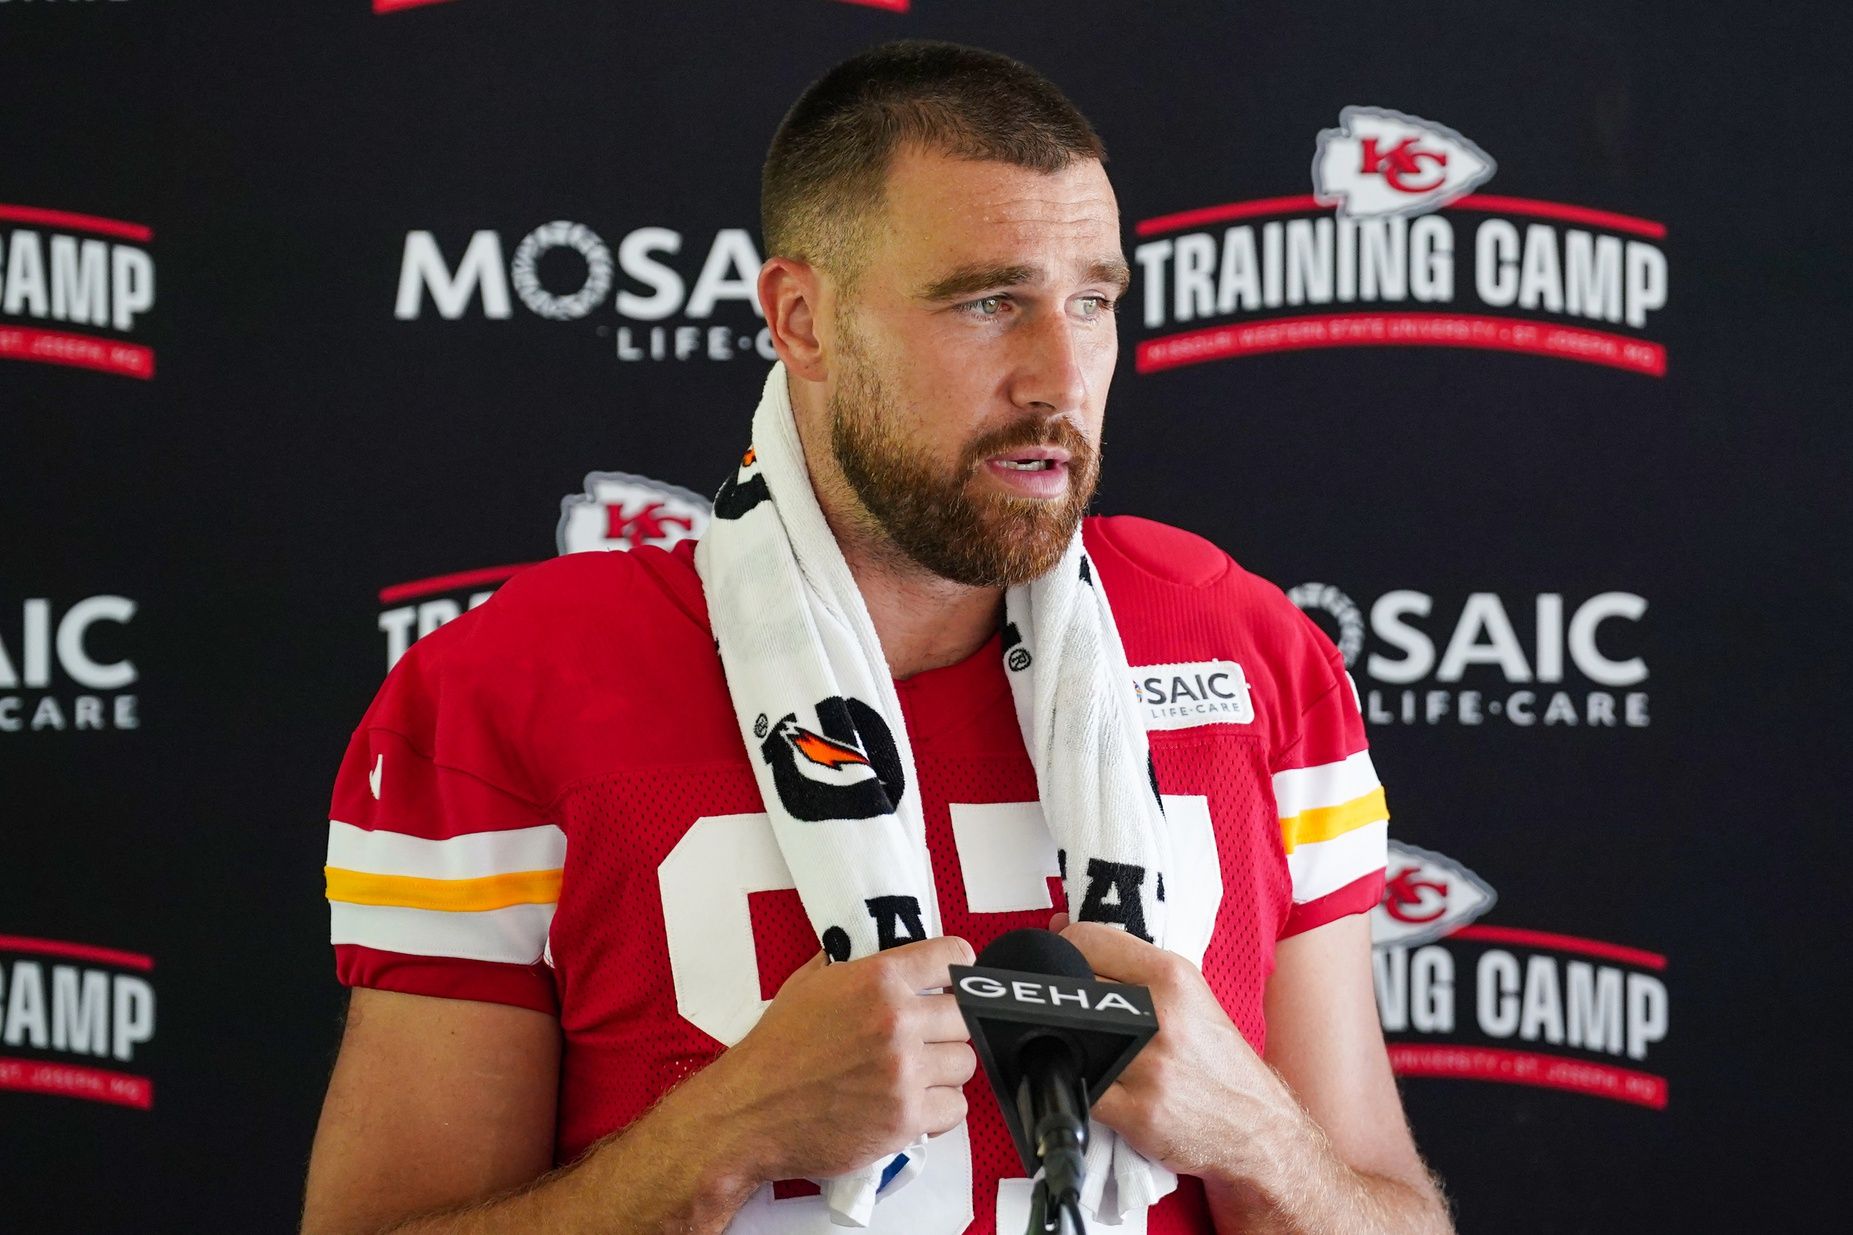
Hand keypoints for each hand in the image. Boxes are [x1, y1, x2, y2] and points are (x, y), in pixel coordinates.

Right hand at [702, 935, 979, 1184]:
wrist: (749, 1111)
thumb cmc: (775, 1051)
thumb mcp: (808, 985)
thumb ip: (852, 967)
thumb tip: (874, 949)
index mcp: (877, 980)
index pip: (951, 958)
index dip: (956, 970)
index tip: (954, 981)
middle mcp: (896, 1021)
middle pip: (964, 1017)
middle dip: (947, 1028)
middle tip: (924, 1038)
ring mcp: (903, 1072)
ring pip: (964, 1063)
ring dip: (944, 1070)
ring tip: (914, 1074)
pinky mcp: (906, 1118)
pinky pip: (956, 1107)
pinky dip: (939, 1109)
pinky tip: (912, 1104)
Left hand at [1051, 914, 1305, 1183]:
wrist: (1257, 1126)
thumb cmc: (1216, 1060)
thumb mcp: (1187, 995)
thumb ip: (1127, 962)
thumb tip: (1060, 926)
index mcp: (1172, 976)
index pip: (1087, 940)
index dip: (1062, 950)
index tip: (1060, 965)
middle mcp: (1159, 1014)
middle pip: (1070, 986)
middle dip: (1060, 1000)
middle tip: (1071, 1015)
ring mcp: (1148, 1064)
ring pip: (1067, 1037)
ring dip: (1065, 1044)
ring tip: (1089, 1052)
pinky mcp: (1139, 1111)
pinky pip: (1080, 1090)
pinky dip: (1078, 1088)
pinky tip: (1100, 1086)